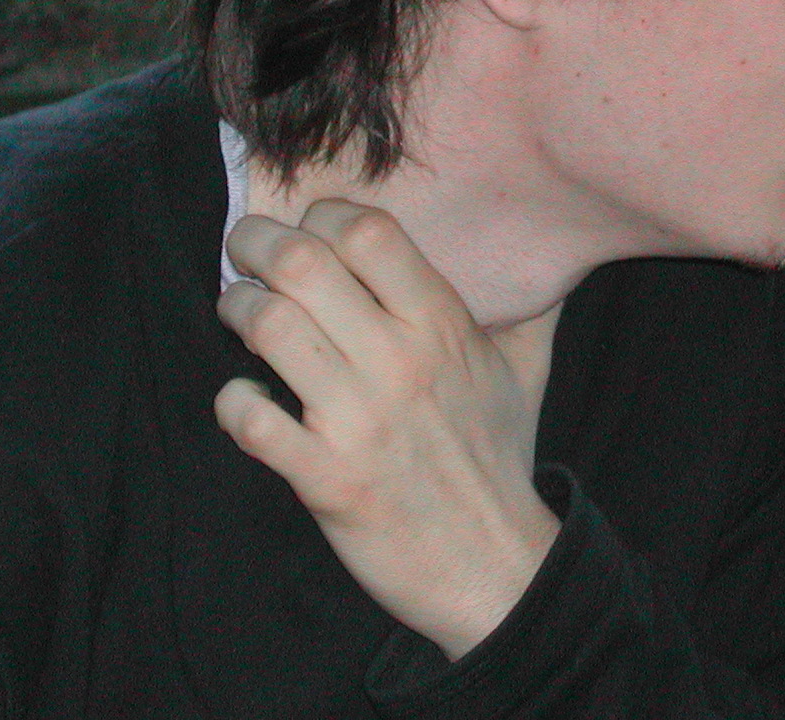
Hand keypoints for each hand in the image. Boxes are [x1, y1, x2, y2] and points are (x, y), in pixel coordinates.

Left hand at [214, 200, 561, 658]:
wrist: (495, 567)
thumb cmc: (500, 457)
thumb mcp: (525, 368)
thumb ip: (530, 304)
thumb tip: (551, 254)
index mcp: (441, 324)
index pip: (367, 230)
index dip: (320, 217)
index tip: (306, 231)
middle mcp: (400, 361)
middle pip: (303, 263)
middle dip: (255, 245)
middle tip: (244, 253)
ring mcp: (360, 421)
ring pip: (268, 326)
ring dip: (237, 310)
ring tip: (238, 314)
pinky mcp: (327, 479)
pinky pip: (251, 419)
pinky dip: (233, 401)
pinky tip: (245, 400)